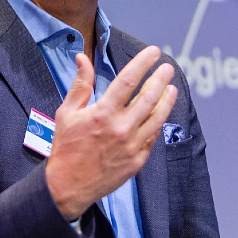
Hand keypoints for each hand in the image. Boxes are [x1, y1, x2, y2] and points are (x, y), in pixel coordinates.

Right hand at [45, 45, 176, 219]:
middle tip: (167, 68)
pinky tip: (160, 114)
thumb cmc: (66, 148)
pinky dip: (157, 123)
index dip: (143, 63)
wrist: (68, 186)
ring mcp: (132, 145)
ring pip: (157, 117)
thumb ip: (80, 85)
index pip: (128, 81)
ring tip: (171, 88)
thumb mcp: (66, 113)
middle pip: (149, 97)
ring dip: (167, 100)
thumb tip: (82, 58)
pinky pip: (152, 137)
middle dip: (160, 79)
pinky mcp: (137, 160)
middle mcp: (121, 128)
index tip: (153, 52)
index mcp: (103, 113)